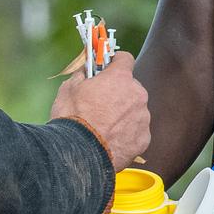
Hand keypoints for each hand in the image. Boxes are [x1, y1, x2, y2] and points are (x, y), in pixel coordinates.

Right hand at [51, 51, 150, 170]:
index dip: (115, 62)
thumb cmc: (73, 118)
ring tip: (104, 126)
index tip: (108, 67)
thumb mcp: (68, 89)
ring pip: (135, 110)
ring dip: (123, 114)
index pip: (125, 58)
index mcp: (119, 78)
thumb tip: (85, 71)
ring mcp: (143, 118)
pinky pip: (136, 131)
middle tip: (101, 103)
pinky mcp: (144, 139)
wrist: (79, 154)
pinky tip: (111, 140)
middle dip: (118, 92)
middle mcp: (137, 95)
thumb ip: (82, 75)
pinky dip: (127, 133)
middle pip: (131, 87)